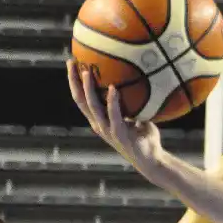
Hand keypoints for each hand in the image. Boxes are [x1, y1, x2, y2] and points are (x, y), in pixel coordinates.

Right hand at [66, 60, 165, 174]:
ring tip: (86, 72)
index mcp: (99, 120)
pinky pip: (114, 115)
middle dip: (74, 81)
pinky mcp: (119, 134)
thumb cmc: (143, 137)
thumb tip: (138, 80)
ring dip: (88, 89)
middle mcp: (99, 124)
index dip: (74, 82)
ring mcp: (108, 130)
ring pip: (93, 107)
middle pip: (80, 101)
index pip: (81, 99)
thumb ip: (131, 102)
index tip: (72, 64)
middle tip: (71, 63)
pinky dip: (113, 101)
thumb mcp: (135, 115)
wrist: (151, 160)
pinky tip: (114, 88)